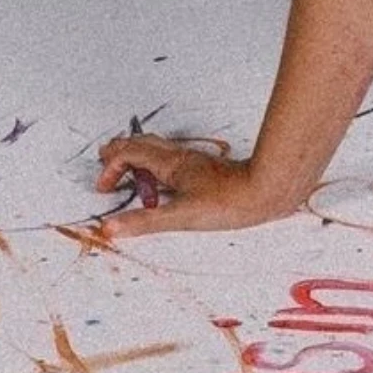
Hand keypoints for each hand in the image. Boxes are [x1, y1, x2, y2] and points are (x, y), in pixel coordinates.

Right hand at [94, 134, 298, 236]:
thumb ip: (144, 222)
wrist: (268, 190)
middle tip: (105, 157)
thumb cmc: (230, 201)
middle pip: (145, 144)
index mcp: (172, 164)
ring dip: (140, 154)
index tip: (104, 188)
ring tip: (129, 167)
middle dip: (122, 150)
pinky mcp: (208, 172)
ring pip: (161, 150)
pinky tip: (165, 180)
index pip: (131, 153)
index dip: (111, 167)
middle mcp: (182, 159)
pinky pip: (175, 160)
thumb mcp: (181, 216)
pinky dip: (158, 164)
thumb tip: (110, 227)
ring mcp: (196, 164)